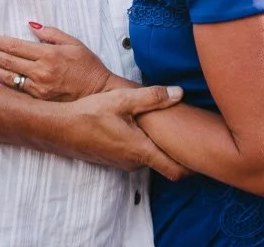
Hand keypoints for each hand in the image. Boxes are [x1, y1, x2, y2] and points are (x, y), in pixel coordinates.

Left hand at [0, 22, 116, 100]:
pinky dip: (0, 86)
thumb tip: (32, 25)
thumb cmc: (88, 67)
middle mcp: (41, 71)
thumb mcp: (74, 43)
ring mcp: (38, 88)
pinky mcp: (38, 101)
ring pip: (7, 77)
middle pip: (7, 60)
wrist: (99, 93)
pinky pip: (15, 92)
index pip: (15, 46)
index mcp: (48, 54)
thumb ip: (52, 33)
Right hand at [56, 85, 190, 180]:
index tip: (205, 154)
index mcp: (140, 150)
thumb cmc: (88, 114)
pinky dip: (143, 143)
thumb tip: (179, 93)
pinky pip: (135, 153)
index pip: (175, 170)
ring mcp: (122, 162)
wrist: (58, 128)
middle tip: (190, 130)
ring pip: (149, 156)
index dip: (193, 166)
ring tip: (167, 125)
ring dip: (158, 144)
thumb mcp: (122, 100)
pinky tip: (141, 125)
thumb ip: (152, 97)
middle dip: (177, 149)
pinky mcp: (112, 158)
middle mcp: (133, 162)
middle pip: (164, 161)